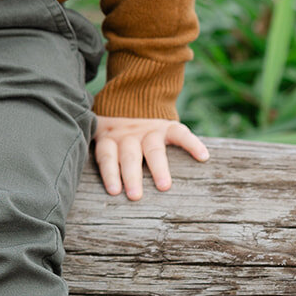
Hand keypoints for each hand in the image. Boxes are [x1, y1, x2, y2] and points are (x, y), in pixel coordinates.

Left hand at [93, 115, 207, 199]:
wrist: (133, 98)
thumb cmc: (115, 134)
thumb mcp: (101, 138)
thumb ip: (99, 155)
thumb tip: (93, 193)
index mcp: (108, 139)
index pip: (107, 157)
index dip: (109, 173)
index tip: (114, 192)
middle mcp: (127, 135)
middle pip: (128, 156)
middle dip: (131, 176)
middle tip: (135, 196)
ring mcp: (147, 130)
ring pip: (152, 149)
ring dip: (158, 167)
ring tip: (164, 186)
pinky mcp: (166, 126)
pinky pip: (180, 133)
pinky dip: (192, 144)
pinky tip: (203, 156)